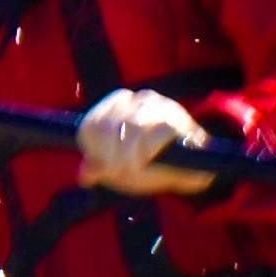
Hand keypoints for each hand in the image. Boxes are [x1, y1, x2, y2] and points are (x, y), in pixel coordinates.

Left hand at [75, 87, 216, 197]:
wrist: (191, 165)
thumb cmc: (151, 163)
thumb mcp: (119, 168)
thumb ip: (100, 169)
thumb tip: (83, 177)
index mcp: (113, 106)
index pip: (91, 125)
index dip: (94, 150)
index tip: (104, 167)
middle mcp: (133, 99)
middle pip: (109, 128)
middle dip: (112, 156)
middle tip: (120, 172)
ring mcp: (155, 105)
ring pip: (132, 128)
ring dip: (131, 155)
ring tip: (134, 169)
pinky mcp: (175, 116)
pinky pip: (157, 131)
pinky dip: (150, 151)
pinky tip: (150, 162)